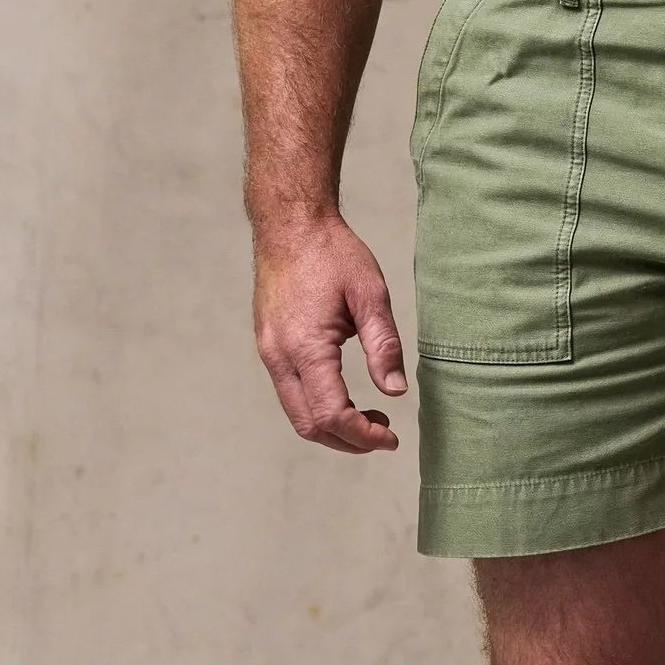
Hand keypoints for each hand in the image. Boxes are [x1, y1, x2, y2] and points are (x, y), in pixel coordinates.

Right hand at [252, 214, 405, 453]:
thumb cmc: (332, 253)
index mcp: (305, 346)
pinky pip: (290, 393)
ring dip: (333, 427)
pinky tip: (345, 396)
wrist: (289, 223)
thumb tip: (396, 392)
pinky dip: (318, 408)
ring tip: (370, 417)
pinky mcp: (268, 346)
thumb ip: (384, 346)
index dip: (363, 436)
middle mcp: (278, 355)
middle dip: (348, 441)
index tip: (391, 438)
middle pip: (309, 426)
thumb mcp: (370, 294)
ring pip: (297, 414)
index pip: (331, 415)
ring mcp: (268, 352)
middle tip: (384, 433)